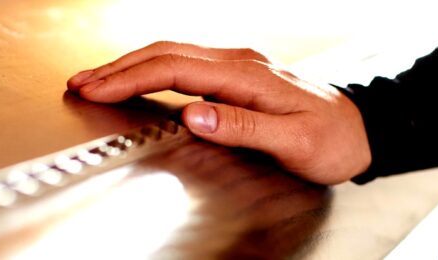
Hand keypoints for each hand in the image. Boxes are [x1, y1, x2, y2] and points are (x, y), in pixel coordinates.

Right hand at [67, 41, 370, 183]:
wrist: (357, 130)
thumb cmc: (329, 140)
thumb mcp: (293, 142)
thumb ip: (243, 128)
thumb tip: (194, 114)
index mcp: (247, 76)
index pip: (175, 69)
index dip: (130, 78)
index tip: (96, 89)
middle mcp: (239, 62)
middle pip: (167, 53)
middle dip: (119, 67)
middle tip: (80, 82)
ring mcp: (238, 65)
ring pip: (174, 54)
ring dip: (132, 65)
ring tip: (98, 78)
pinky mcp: (238, 74)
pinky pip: (187, 63)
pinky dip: (154, 69)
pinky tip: (140, 78)